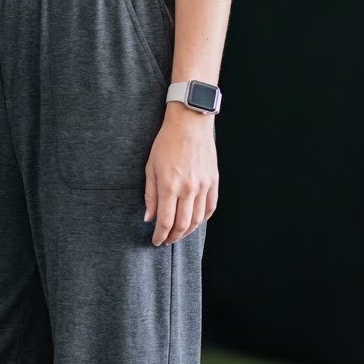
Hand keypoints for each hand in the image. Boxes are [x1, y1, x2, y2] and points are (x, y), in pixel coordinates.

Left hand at [143, 104, 217, 245]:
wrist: (190, 123)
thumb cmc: (166, 142)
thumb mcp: (151, 167)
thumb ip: (150, 195)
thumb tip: (149, 218)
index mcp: (169, 185)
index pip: (165, 221)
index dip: (160, 235)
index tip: (155, 241)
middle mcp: (188, 188)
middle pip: (182, 224)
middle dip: (173, 237)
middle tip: (166, 241)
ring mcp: (203, 186)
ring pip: (198, 219)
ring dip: (187, 231)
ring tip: (179, 234)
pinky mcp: (213, 181)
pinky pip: (210, 207)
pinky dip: (203, 219)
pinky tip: (195, 222)